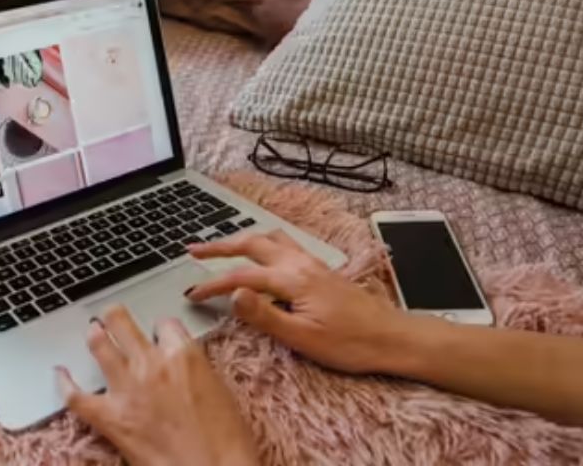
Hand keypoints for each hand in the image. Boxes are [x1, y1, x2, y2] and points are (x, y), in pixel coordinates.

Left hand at [56, 306, 258, 465]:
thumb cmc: (226, 442)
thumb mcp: (220, 392)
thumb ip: (195, 372)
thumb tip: (183, 368)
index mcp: (184, 355)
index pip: (165, 324)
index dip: (161, 330)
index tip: (159, 335)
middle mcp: (151, 364)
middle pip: (123, 323)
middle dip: (116, 318)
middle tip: (112, 317)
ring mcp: (127, 389)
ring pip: (99, 345)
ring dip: (94, 336)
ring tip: (93, 332)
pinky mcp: (110, 419)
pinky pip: (76, 396)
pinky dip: (64, 383)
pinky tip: (59, 374)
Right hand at [186, 230, 413, 373]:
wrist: (392, 338)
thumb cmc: (350, 344)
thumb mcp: (302, 338)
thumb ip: (263, 315)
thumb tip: (232, 294)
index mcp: (292, 279)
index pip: (240, 277)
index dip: (212, 284)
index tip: (190, 294)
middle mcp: (301, 264)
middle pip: (252, 244)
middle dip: (220, 246)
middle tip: (193, 251)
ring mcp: (313, 264)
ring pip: (270, 239)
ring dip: (242, 239)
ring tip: (223, 246)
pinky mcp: (321, 270)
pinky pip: (285, 244)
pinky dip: (264, 243)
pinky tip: (263, 254)